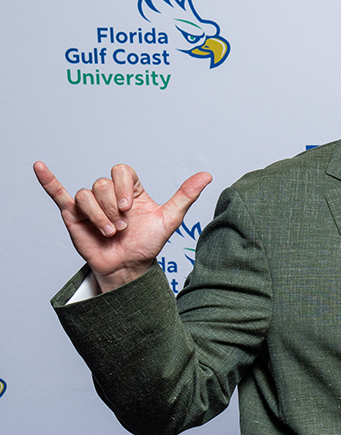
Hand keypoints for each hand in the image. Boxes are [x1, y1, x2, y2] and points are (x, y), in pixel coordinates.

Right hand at [34, 162, 211, 291]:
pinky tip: (39, 167)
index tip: (130, 207)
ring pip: (85, 195)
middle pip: (101, 183)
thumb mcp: (170, 219)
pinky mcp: (73, 215)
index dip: (122, 186)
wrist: (129, 267)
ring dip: (98, 216)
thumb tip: (206, 175)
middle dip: (112, 207)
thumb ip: (185, 196)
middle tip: (121, 226)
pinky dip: (48, 181)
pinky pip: (58, 193)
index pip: (120, 171)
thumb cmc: (148, 244)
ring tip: (109, 233)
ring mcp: (90, 204)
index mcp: (129, 189)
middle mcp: (108, 194)